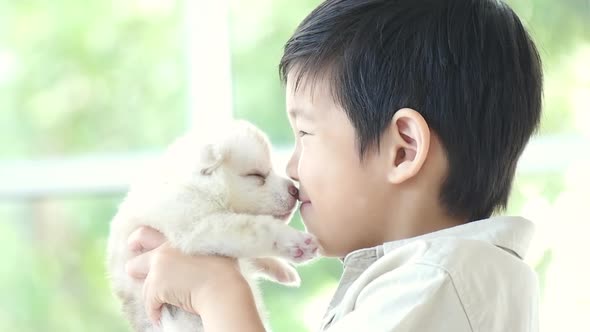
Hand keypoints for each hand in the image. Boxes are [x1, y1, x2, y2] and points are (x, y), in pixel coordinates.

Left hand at [125, 227, 249, 324]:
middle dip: (135, 258)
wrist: (222, 288)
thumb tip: (197, 253)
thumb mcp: (212, 247)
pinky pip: (148, 302)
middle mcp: (165, 247)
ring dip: (150, 294)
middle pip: (137, 243)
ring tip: (160, 303)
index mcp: (179, 236)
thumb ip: (198, 245)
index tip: (136, 244)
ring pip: (143, 281)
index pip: (149, 231)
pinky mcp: (156, 285)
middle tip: (135, 271)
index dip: (140, 238)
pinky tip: (161, 316)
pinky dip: (154, 311)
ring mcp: (159, 266)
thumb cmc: (225, 271)